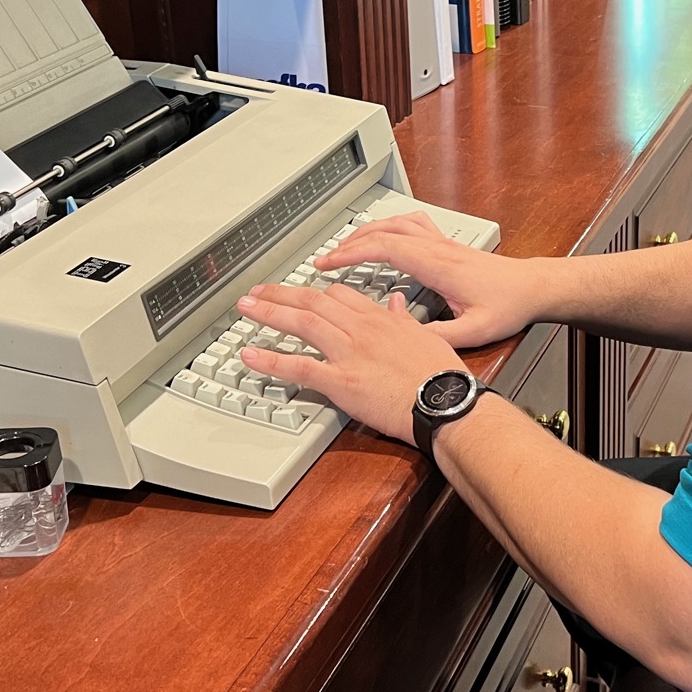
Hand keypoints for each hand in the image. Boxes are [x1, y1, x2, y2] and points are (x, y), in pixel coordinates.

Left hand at [236, 282, 466, 445]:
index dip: (315, 290)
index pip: (339, 294)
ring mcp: (349, 353)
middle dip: (280, 294)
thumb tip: (398, 303)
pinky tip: (250, 355)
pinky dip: (271, 359)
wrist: (445, 401)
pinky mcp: (342, 381)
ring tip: (246, 308)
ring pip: (302, 323)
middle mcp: (361, 329)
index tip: (300, 291)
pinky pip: (299, 367)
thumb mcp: (427, 336)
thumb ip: (405, 318)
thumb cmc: (441, 375)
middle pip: (313, 301)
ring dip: (269, 313)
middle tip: (257, 291)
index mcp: (381, 319)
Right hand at [315, 213, 548, 348]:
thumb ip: (439, 337)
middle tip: (324, 259)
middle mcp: (438, 247)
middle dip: (348, 243)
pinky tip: (382, 236)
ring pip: (396, 223)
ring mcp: (442, 242)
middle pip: (383, 232)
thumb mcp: (475, 331)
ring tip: (344, 247)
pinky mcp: (447, 244)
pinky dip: (389, 226)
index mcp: (438, 265)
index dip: (351, 254)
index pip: (385, 249)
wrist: (533, 287)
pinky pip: (411, 224)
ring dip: (367, 231)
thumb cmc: (509, 306)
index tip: (327, 263)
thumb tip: (405, 342)